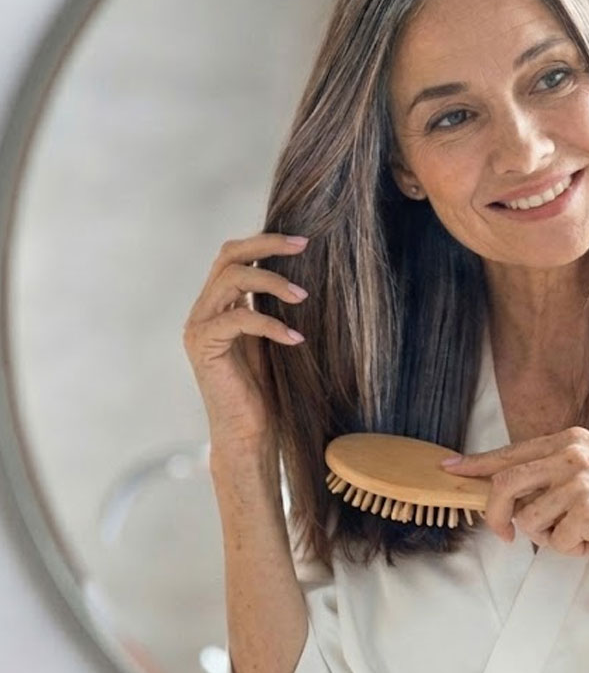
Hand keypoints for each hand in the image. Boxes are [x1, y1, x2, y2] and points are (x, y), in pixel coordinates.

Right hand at [182, 233, 310, 457]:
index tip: (303, 240)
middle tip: (303, 245)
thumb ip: (274, 304)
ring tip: (303, 296)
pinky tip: (295, 338)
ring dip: (272, 282)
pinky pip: (237, 320)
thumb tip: (304, 271)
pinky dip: (270, 324)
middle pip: (228, 256)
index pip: (234, 255)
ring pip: (230, 279)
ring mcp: (199, 327)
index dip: (265, 242)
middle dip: (266, 245)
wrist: (250, 432)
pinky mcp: (203, 347)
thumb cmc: (270, 388)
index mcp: (219, 303)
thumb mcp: (275, 335)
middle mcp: (204, 310)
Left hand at [440, 426, 588, 558]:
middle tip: (506, 535)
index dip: (476, 465)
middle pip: (504, 484)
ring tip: (581, 534)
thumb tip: (508, 492)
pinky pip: (555, 542)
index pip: (510, 453)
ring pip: (529, 520)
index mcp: (571, 440)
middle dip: (494, 516)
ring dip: (548, 538)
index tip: (450, 470)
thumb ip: (556, 472)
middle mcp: (571, 454)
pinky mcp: (587, 510)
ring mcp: (579, 481)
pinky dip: (572, 550)